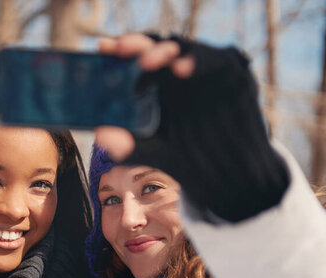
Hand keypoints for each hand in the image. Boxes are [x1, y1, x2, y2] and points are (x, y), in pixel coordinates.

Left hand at [91, 33, 287, 220]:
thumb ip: (127, 146)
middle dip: (137, 45)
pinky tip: (181, 69)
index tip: (102, 49)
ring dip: (164, 51)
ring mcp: (206, 71)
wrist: (229, 177)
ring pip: (183, 48)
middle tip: (121, 49)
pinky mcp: (231, 74)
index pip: (135, 59)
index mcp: (157, 83)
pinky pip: (215, 60)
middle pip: (156, 47)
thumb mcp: (153, 152)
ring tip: (146, 61)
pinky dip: (198, 61)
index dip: (120, 50)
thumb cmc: (188, 159)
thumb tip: (100, 136)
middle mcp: (179, 72)